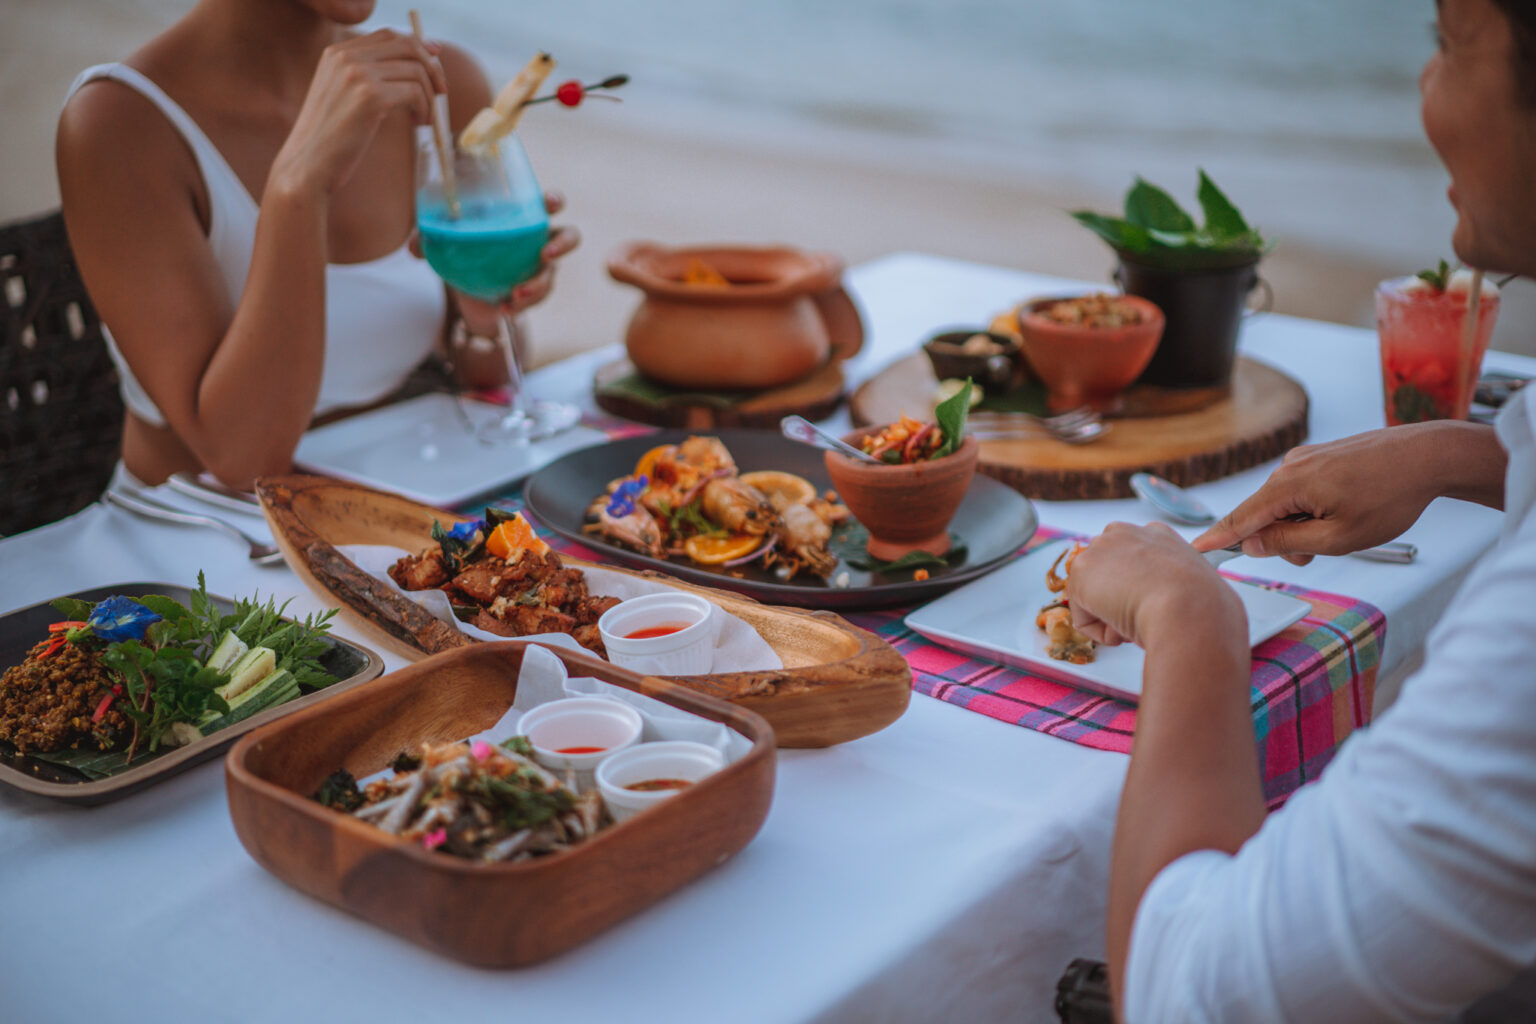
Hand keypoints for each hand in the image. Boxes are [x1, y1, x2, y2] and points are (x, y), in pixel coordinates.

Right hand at [271, 28, 447, 197]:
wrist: (308, 165)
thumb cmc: (330, 138)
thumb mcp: (343, 95)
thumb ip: (368, 75)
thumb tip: (414, 63)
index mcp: (337, 52)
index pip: (388, 35)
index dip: (418, 45)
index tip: (436, 59)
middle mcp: (345, 56)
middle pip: (407, 46)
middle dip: (432, 67)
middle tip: (441, 92)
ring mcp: (357, 74)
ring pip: (416, 71)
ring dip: (430, 96)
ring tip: (426, 118)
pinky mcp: (370, 97)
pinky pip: (415, 93)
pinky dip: (425, 109)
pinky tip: (419, 124)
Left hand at [435, 192, 580, 331]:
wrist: (465, 286)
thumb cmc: (462, 249)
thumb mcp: (444, 240)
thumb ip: (429, 238)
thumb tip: (415, 246)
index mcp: (522, 215)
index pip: (547, 203)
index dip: (554, 201)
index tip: (549, 203)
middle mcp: (538, 239)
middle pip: (569, 236)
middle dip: (564, 243)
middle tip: (546, 253)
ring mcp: (539, 268)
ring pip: (552, 275)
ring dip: (538, 286)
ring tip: (516, 294)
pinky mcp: (533, 293)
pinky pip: (536, 299)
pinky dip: (521, 305)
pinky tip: (504, 308)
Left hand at [1065, 522, 1243, 648]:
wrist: (1189, 609)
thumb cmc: (1201, 606)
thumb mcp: (1190, 587)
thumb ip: (1171, 585)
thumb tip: (1163, 602)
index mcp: (1158, 534)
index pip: (1133, 561)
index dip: (1140, 590)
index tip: (1154, 606)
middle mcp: (1125, 533)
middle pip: (1107, 575)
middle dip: (1119, 600)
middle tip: (1144, 618)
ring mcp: (1099, 549)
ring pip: (1094, 596)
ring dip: (1112, 617)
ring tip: (1139, 621)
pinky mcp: (1080, 572)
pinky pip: (1083, 618)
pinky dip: (1101, 633)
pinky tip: (1124, 628)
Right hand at [1192, 427, 1446, 565]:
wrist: (1429, 456)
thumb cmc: (1389, 498)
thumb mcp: (1338, 537)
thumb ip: (1288, 542)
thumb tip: (1251, 542)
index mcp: (1288, 485)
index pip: (1240, 518)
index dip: (1217, 538)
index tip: (1193, 551)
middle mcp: (1289, 467)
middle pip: (1263, 514)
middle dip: (1282, 540)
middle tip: (1317, 555)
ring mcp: (1305, 458)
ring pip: (1284, 504)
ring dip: (1301, 525)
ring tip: (1340, 531)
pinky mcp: (1320, 456)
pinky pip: (1300, 490)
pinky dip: (1311, 508)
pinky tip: (1343, 510)